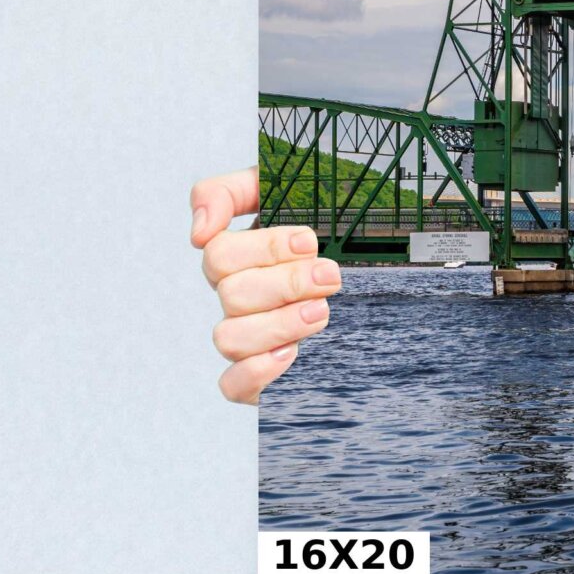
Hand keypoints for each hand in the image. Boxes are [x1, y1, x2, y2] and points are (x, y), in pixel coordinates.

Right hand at [191, 166, 338, 403]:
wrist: (374, 266)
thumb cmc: (323, 224)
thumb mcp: (282, 188)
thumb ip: (230, 192)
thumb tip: (199, 232)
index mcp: (237, 256)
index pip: (219, 254)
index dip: (265, 249)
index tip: (309, 241)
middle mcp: (236, 297)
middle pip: (232, 294)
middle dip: (286, 283)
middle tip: (329, 276)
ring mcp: (247, 336)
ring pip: (230, 338)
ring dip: (278, 324)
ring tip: (321, 311)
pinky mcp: (259, 375)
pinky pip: (232, 385)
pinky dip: (256, 372)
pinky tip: (291, 354)